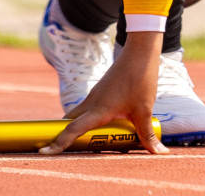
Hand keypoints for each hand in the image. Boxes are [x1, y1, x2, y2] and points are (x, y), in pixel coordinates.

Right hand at [40, 30, 167, 154]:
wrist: (140, 52)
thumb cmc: (140, 80)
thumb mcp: (145, 110)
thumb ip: (147, 134)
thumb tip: (160, 153)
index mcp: (98, 110)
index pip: (72, 130)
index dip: (58, 143)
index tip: (44, 153)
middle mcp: (91, 103)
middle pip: (69, 122)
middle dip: (63, 136)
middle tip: (62, 153)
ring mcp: (95, 95)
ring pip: (78, 114)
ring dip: (77, 127)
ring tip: (85, 144)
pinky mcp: (101, 91)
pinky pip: (88, 109)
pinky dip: (88, 119)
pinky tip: (103, 126)